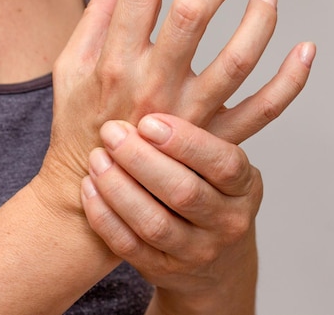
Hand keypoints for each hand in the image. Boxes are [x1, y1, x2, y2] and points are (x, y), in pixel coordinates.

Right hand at [44, 0, 312, 190]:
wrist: (91, 191)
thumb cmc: (79, 124)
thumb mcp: (70, 68)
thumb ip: (93, 16)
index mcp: (115, 62)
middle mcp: (154, 86)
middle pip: (192, 15)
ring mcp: (189, 116)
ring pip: (237, 59)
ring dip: (260, 21)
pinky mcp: (214, 140)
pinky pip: (263, 109)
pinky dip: (292, 81)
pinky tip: (306, 50)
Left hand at [81, 114, 262, 313]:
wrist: (214, 258)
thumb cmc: (210, 189)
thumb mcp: (222, 158)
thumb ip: (205, 123)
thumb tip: (167, 64)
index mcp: (245, 187)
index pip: (223, 163)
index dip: (186, 142)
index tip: (149, 120)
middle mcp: (227, 223)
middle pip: (184, 193)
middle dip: (142, 161)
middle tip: (111, 131)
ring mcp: (196, 252)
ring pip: (154, 223)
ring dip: (119, 189)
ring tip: (95, 158)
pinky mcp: (163, 270)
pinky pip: (129, 247)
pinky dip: (105, 218)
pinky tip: (88, 188)